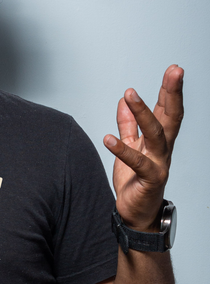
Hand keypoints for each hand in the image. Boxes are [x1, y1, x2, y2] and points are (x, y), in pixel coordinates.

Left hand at [103, 64, 183, 230]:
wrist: (136, 213)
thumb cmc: (135, 181)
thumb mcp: (130, 147)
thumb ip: (128, 125)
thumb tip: (124, 101)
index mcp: (160, 140)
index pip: (167, 110)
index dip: (169, 90)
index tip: (174, 69)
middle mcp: (164, 149)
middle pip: (171, 116)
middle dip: (172, 93)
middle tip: (175, 71)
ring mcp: (159, 164)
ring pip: (156, 134)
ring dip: (143, 113)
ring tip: (130, 94)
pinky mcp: (150, 179)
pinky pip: (137, 162)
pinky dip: (122, 150)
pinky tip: (108, 138)